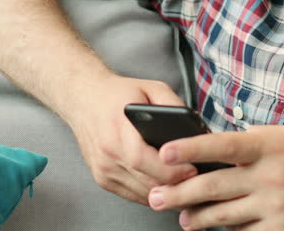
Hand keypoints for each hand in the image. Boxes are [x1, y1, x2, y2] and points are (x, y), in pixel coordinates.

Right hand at [63, 75, 198, 203]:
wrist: (84, 98)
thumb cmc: (118, 93)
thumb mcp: (151, 88)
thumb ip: (174, 105)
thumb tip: (195, 129)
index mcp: (117, 127)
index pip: (142, 159)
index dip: (170, 170)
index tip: (193, 169)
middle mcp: (107, 152)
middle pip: (146, 182)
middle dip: (176, 185)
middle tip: (199, 181)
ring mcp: (103, 169)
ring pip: (142, 194)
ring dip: (166, 193)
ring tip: (189, 185)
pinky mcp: (102, 179)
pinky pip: (134, 195)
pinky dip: (152, 193)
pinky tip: (167, 185)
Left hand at [147, 125, 283, 229]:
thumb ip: (254, 140)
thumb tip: (216, 146)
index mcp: (270, 145)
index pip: (222, 144)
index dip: (191, 148)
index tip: (165, 151)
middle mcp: (270, 176)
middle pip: (214, 185)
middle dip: (179, 193)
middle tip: (155, 197)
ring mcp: (275, 206)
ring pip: (223, 215)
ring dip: (197, 218)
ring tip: (183, 218)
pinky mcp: (281, 230)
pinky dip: (229, 230)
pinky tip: (218, 227)